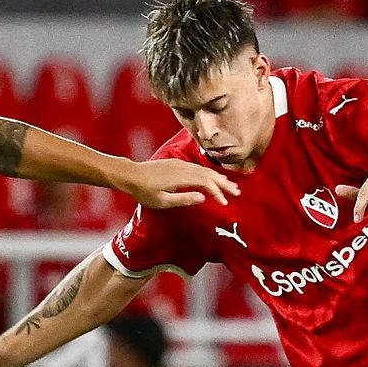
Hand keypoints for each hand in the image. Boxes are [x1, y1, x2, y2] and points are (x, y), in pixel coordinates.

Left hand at [118, 158, 236, 208]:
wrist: (130, 175)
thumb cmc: (144, 192)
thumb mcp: (163, 201)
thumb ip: (184, 199)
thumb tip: (204, 198)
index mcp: (181, 177)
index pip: (206, 183)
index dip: (217, 192)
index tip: (225, 203)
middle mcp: (183, 168)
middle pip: (208, 174)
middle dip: (224, 184)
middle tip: (237, 193)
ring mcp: (180, 164)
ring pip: (203, 170)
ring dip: (218, 178)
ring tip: (230, 185)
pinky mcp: (176, 163)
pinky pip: (197, 167)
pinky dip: (208, 173)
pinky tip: (212, 177)